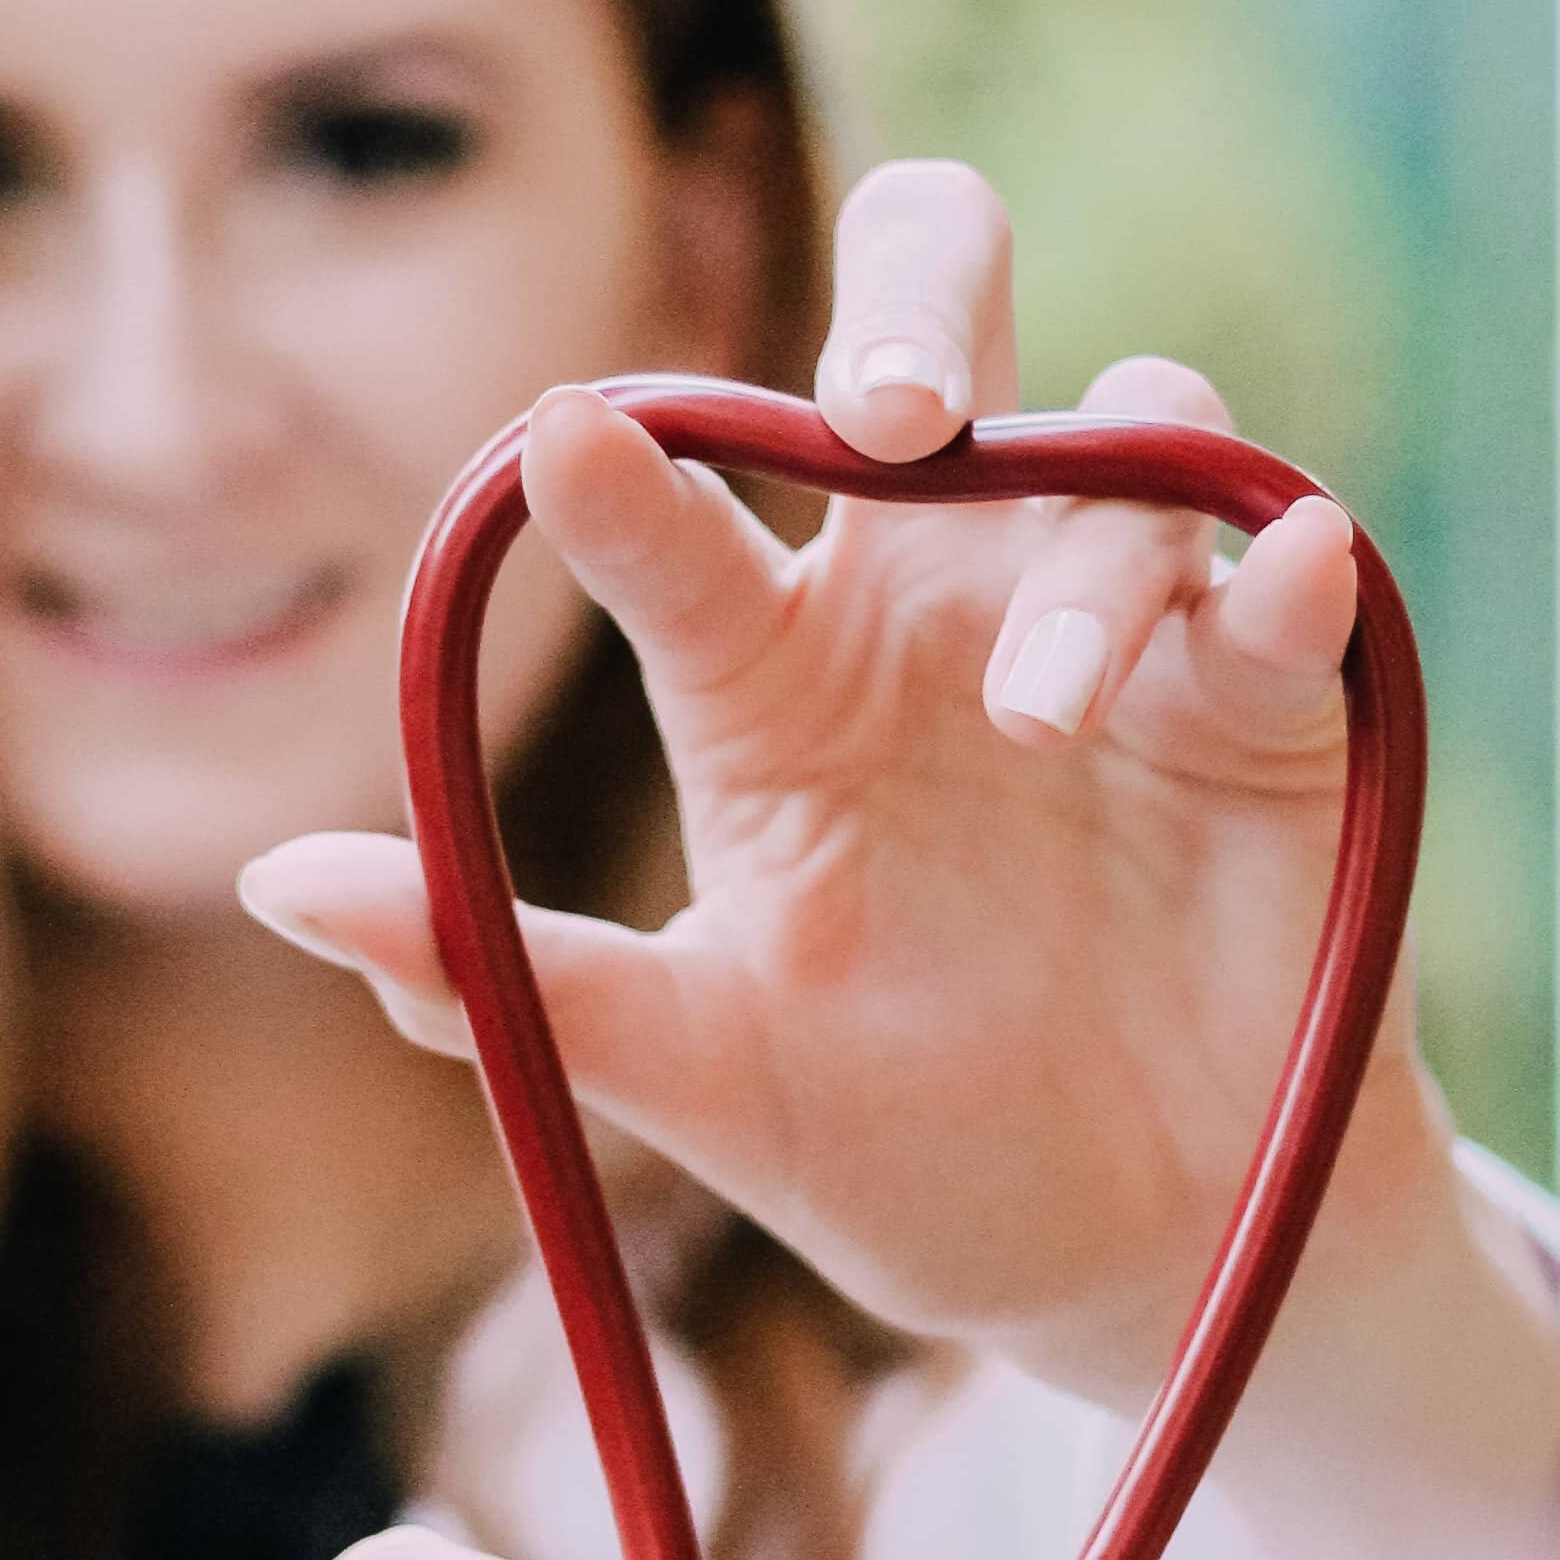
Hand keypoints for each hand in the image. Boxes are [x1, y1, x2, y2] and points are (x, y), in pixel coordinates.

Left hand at [238, 156, 1458, 1426]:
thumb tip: (278, 882)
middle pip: (931, 325)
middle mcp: (936, 597)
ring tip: (1036, 718)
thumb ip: (509, 976)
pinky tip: (1275, 570)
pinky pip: (1281, 575)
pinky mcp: (1272, 696)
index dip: (619, 472)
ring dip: (1076, 550)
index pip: (676, 518)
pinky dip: (1277, 560)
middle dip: (913, 299)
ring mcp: (1114, 629)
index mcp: (769, 668)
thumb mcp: (695, 1079)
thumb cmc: (896, 1147)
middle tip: (884, 408)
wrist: (1137, 1260)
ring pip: (1117, 441)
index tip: (563, 446)